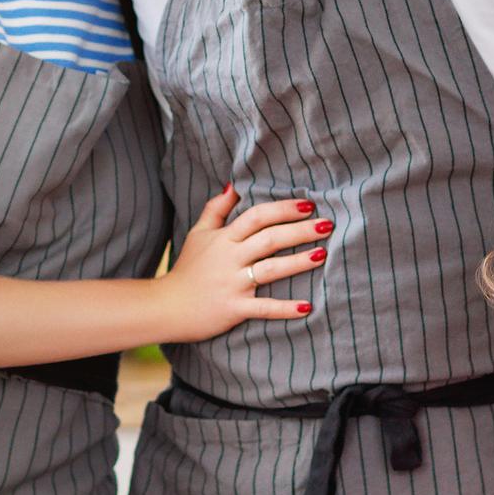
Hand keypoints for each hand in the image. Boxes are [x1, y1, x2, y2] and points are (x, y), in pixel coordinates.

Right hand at [159, 187, 326, 341]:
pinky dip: (285, 308)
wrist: (166, 307)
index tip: (308, 204)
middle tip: (327, 225)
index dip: (282, 209)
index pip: (256, 217)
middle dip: (299, 230)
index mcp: (224, 239)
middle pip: (269, 239)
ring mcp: (233, 284)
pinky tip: (307, 307)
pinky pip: (263, 308)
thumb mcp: (198, 234)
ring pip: (270, 270)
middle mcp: (230, 258)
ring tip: (322, 254)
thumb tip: (234, 185)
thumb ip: (216, 209)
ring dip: (298, 262)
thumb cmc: (186, 269)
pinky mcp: (234, 308)